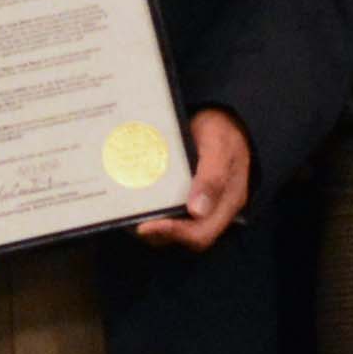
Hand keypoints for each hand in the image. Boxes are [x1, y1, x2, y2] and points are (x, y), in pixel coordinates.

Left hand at [130, 112, 256, 250]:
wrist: (220, 118)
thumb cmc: (222, 130)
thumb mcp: (219, 146)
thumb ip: (212, 177)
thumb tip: (197, 210)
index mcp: (227, 202)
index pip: (201, 234)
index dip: (173, 234)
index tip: (146, 226)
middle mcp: (211, 209)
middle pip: (182, 236)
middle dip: (155, 231)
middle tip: (128, 220)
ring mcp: (195, 204)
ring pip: (170, 226)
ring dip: (148, 221)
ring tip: (125, 210)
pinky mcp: (181, 195)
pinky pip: (164, 210)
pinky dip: (147, 208)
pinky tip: (132, 197)